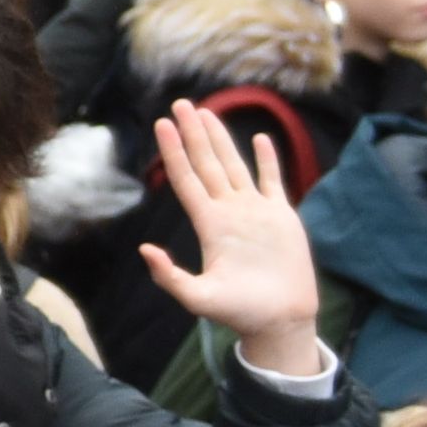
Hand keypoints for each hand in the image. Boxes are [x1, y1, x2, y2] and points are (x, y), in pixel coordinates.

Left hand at [138, 100, 326, 377]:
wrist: (280, 322)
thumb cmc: (241, 314)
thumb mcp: (199, 298)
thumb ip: (170, 277)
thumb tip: (144, 251)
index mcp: (209, 225)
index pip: (186, 179)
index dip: (174, 151)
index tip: (161, 124)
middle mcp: (229, 213)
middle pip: (207, 164)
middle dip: (193, 133)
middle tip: (180, 104)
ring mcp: (255, 213)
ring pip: (234, 166)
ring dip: (221, 139)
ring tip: (207, 112)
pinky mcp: (282, 218)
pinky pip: (273, 181)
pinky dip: (267, 159)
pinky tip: (260, 138)